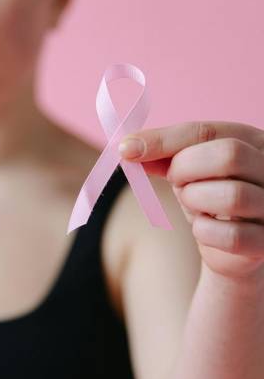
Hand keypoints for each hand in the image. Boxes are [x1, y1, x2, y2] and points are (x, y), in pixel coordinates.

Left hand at [119, 121, 263, 281]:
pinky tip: (205, 229)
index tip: (126, 150)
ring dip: (196, 200)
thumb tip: (127, 149)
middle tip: (176, 181)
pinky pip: (231, 236)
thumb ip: (162, 154)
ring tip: (195, 204)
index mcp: (253, 140)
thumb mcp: (185, 168)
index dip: (162, 140)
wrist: (231, 247)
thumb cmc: (209, 195)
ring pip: (232, 195)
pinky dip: (205, 233)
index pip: (206, 131)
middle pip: (228, 155)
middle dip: (186, 169)